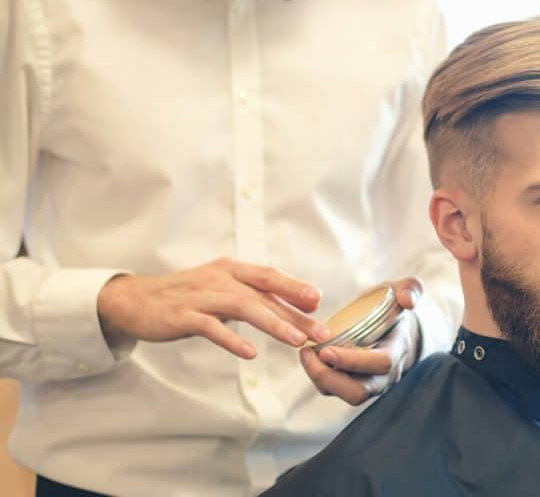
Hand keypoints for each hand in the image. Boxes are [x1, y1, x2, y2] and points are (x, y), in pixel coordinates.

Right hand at [97, 258, 330, 358]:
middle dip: (295, 313)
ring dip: (274, 324)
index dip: (294, 287)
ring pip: (244, 307)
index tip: (318, 303)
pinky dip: (231, 340)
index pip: (269, 276)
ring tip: (296, 341)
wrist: (134, 300)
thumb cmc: (185, 297)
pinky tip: (250, 353)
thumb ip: (251, 297)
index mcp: (230, 270)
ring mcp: (200, 297)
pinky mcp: (182, 315)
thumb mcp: (220, 291)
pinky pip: (211, 327)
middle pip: (264, 294)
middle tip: (320, 331)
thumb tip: (291, 309)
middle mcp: (219, 278)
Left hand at [300, 277, 422, 404]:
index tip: (326, 350)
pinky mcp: (353, 385)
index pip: (380, 364)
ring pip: (343, 394)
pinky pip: (334, 390)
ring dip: (319, 377)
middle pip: (359, 392)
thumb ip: (411, 289)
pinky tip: (308, 356)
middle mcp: (385, 375)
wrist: (393, 326)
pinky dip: (317, 376)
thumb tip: (408, 301)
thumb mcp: (403, 291)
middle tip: (310, 353)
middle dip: (330, 377)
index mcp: (397, 350)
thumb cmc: (394, 306)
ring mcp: (370, 384)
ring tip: (306, 352)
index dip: (353, 361)